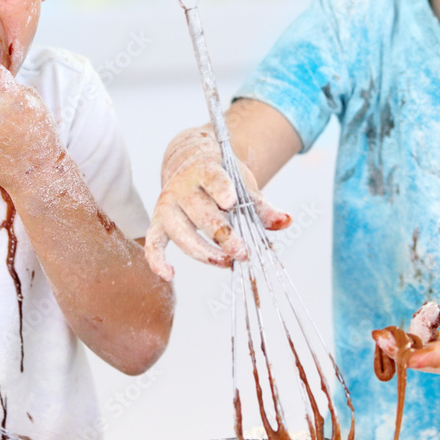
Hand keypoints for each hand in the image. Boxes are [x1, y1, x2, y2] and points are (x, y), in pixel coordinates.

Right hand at [144, 126, 289, 279]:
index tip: (231, 203)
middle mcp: (182, 187)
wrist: (190, 164)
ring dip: (204, 252)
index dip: (220, 189)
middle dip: (223, 235)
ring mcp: (167, 205)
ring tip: (226, 262)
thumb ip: (261, 206)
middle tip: (243, 253)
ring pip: (181, 233)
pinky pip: (153, 243)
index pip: (212, 179)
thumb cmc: (221, 178)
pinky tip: (169, 275)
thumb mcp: (242, 185)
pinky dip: (157, 260)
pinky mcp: (158, 222)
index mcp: (204, 170)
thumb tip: (286, 221)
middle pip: (201, 213)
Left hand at [408, 278, 439, 378]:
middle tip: (377, 335)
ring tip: (414, 318)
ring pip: (425, 360)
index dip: (427, 356)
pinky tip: (423, 323)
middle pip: (428, 362)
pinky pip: (428, 359)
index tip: (405, 357)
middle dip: (401, 350)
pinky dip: (417, 344)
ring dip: (409, 342)